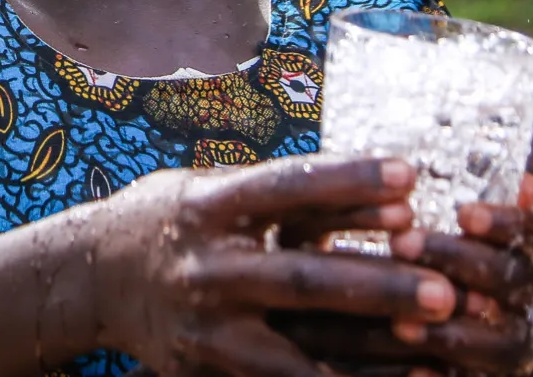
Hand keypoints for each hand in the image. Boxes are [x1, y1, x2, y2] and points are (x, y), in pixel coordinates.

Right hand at [89, 157, 458, 375]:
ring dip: (368, 347)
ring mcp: (207, 326)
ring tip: (432, 348)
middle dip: (375, 284)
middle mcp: (207, 267)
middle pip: (301, 277)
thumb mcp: (205, 186)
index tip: (411, 175)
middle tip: (443, 287)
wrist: (90, 278)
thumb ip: (275, 190)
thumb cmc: (167, 218)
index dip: (348, 180)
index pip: (286, 188)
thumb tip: (371, 186)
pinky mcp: (209, 367)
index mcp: (207, 207)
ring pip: (298, 343)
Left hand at [385, 174, 532, 374]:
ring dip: (453, 332)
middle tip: (402, 243)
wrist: (523, 358)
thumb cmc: (505, 287)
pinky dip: (453, 375)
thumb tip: (526, 182)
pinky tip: (418, 371)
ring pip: (507, 344)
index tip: (462, 214)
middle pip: (515, 278)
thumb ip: (514, 223)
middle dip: (459, 260)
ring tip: (401, 322)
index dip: (505, 222)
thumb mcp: (513, 248)